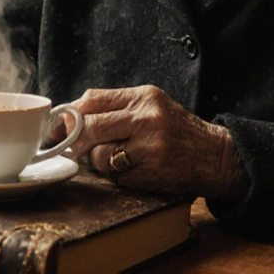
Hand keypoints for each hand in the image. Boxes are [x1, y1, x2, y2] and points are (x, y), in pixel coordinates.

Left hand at [64, 85, 247, 199]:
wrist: (216, 156)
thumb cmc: (177, 132)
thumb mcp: (152, 108)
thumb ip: (116, 109)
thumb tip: (69, 121)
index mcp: (143, 96)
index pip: (92, 100)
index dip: (69, 116)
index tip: (57, 129)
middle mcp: (146, 116)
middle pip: (90, 127)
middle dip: (75, 142)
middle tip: (73, 151)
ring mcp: (149, 144)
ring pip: (100, 155)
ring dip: (101, 163)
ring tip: (120, 160)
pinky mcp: (152, 169)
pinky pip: (117, 176)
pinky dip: (119, 177)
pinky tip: (137, 171)